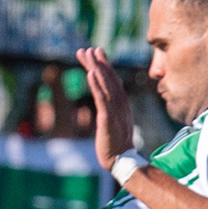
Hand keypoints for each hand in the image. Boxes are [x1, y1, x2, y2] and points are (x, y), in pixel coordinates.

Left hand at [75, 46, 132, 169]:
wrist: (121, 159)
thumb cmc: (115, 141)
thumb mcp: (113, 120)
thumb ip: (110, 108)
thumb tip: (106, 100)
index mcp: (121, 102)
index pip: (111, 79)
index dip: (103, 64)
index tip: (95, 52)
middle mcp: (120, 102)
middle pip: (107, 77)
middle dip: (97, 62)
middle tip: (86, 49)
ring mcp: (115, 109)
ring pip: (104, 84)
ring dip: (95, 68)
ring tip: (86, 55)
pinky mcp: (108, 117)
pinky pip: (101, 98)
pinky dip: (96, 85)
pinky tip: (90, 73)